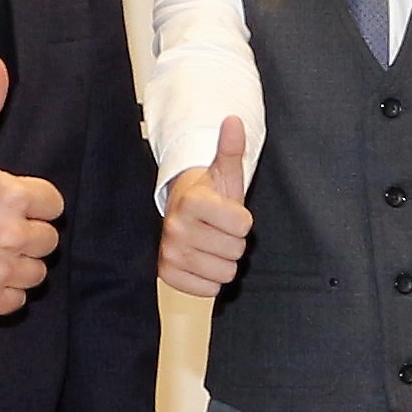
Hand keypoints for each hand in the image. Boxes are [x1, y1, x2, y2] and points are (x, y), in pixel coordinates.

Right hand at [0, 60, 61, 314]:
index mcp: (14, 197)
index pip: (54, 204)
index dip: (32, 202)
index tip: (6, 202)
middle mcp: (13, 236)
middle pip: (49, 240)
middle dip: (27, 233)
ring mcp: (0, 270)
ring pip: (37, 272)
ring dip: (19, 263)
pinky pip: (17, 300)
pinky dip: (3, 291)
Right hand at [156, 117, 251, 294]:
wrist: (181, 215)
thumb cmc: (209, 195)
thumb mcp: (224, 172)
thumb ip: (231, 149)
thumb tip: (234, 120)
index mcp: (192, 202)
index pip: (244, 227)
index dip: (243, 221)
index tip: (227, 213)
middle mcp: (176, 228)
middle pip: (236, 252)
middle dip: (234, 242)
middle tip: (218, 230)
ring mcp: (169, 253)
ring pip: (225, 273)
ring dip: (224, 261)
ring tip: (211, 244)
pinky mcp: (167, 275)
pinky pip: (210, 290)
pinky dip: (211, 279)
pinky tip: (202, 261)